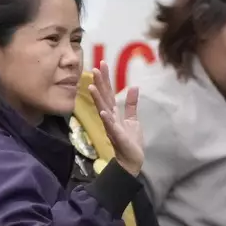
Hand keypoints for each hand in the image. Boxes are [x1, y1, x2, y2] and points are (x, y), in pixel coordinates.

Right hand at [88, 61, 143, 175]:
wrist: (131, 161)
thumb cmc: (130, 141)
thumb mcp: (132, 119)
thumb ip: (131, 104)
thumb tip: (134, 86)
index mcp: (113, 113)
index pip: (108, 92)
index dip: (105, 78)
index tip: (102, 64)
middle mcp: (109, 118)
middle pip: (104, 97)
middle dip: (100, 83)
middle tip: (96, 68)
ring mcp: (111, 127)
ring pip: (103, 109)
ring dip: (97, 98)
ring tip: (92, 86)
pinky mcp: (117, 137)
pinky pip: (111, 127)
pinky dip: (106, 119)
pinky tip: (103, 112)